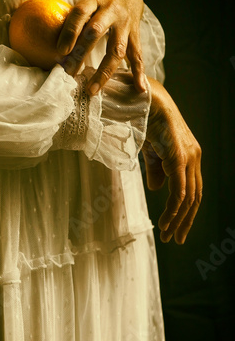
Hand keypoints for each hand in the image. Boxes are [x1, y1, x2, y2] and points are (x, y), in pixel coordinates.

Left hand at [57, 0, 145, 93]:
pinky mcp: (135, 34)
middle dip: (81, 54)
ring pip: (116, 49)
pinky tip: (139, 88)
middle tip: (69, 73)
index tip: (60, 52)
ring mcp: (125, 24)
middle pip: (96, 32)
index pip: (80, 13)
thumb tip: (51, 43)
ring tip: (92, 90)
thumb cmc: (99, 0)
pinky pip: (137, 55)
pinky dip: (139, 73)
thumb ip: (74, 18)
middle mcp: (111, 10)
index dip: (70, 31)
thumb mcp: (86, 0)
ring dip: (104, 72)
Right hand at [142, 78, 202, 243]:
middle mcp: (194, 158)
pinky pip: (179, 192)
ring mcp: (189, 158)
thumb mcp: (150, 151)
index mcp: (189, 156)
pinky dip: (173, 211)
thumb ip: (156, 170)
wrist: (145, 101)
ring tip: (168, 235)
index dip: (185, 212)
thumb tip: (157, 190)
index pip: (192, 190)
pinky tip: (164, 223)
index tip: (175, 229)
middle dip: (185, 221)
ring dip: (178, 220)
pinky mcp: (180, 159)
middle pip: (195, 197)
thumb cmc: (146, 121)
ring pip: (188, 198)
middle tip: (175, 239)